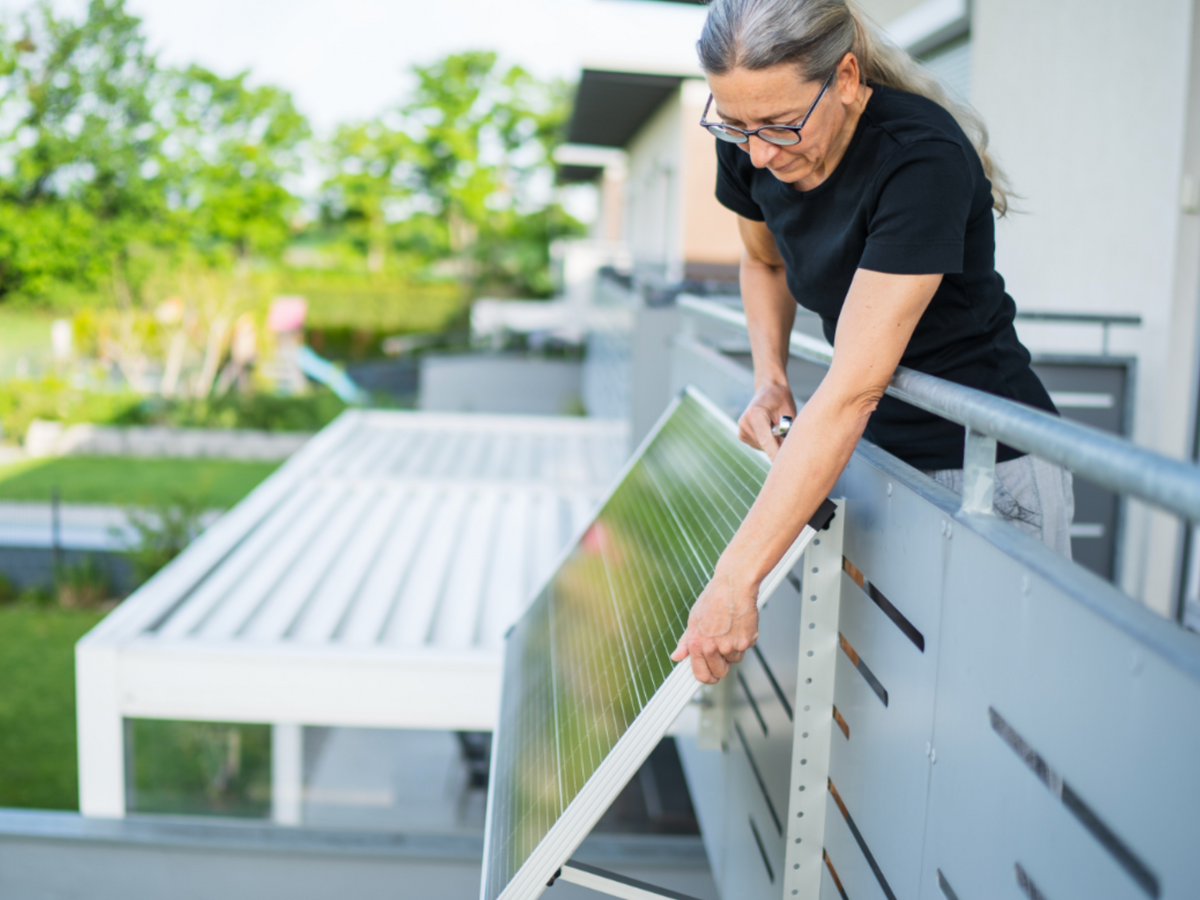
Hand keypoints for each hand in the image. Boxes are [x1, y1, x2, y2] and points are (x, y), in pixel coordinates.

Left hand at [670, 567, 759, 683]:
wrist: (734, 585)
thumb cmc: (714, 599)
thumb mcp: (693, 619)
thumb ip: (685, 642)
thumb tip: (676, 656)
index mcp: (697, 643)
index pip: (701, 674)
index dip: (707, 678)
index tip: (710, 676)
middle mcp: (712, 647)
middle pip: (720, 673)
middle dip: (722, 665)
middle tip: (723, 651)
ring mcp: (730, 646)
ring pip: (734, 660)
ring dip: (734, 650)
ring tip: (730, 630)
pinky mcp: (745, 641)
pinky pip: (746, 649)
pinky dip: (744, 640)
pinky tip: (739, 625)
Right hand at [739, 382, 796, 460]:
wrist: (768, 390)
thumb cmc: (781, 399)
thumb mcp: (789, 413)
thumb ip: (786, 433)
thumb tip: (785, 455)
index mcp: (755, 414)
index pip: (766, 440)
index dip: (774, 454)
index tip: (780, 467)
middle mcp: (745, 423)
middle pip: (765, 445)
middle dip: (778, 444)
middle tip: (786, 430)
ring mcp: (741, 430)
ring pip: (763, 447)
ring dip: (773, 442)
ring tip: (775, 425)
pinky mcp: (742, 436)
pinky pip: (760, 446)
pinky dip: (767, 442)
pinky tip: (769, 428)